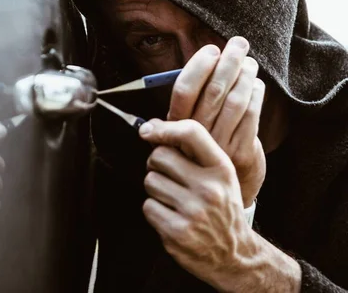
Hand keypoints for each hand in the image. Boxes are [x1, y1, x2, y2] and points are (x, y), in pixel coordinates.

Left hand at [138, 119, 300, 291]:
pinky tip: (171, 217)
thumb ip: (194, 153)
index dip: (164, 128)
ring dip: (155, 190)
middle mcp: (210, 188)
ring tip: (173, 200)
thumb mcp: (221, 176)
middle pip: (159, 156)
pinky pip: (148, 206)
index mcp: (222, 169)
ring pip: (150, 181)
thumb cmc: (221, 209)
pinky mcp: (177, 231)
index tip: (148, 131)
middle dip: (156, 165)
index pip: (191, 133)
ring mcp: (193, 211)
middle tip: (168, 177)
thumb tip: (153, 128)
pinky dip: (154, 211)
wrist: (236, 256)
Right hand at [168, 38, 265, 206]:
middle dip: (228, 62)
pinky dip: (256, 95)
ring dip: (245, 75)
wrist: (210, 196)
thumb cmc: (194, 154)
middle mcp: (194, 137)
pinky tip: (256, 84)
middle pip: (214, 91)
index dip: (198, 66)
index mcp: (174, 127)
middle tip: (238, 44)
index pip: (184, 91)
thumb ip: (186, 104)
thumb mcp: (179, 132)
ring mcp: (218, 145)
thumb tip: (200, 66)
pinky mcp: (241, 153)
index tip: (211, 50)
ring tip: (249, 61)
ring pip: (235, 101)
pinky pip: (251, 116)